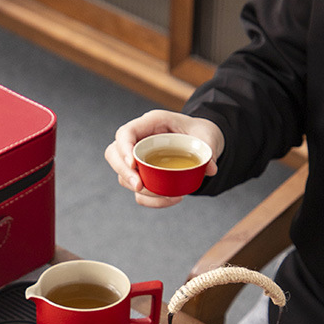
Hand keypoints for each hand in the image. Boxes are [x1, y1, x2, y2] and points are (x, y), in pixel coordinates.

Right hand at [104, 109, 224, 207]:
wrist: (202, 141)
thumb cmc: (200, 132)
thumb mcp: (207, 135)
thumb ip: (208, 148)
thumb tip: (209, 168)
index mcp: (151, 123)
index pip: (125, 133)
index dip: (124, 148)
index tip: (133, 164)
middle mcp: (139, 140)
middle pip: (114, 154)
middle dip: (124, 173)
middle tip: (138, 186)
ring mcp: (138, 159)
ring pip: (123, 176)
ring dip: (141, 190)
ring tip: (166, 195)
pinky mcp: (144, 176)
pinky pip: (138, 192)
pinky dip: (151, 200)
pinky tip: (171, 199)